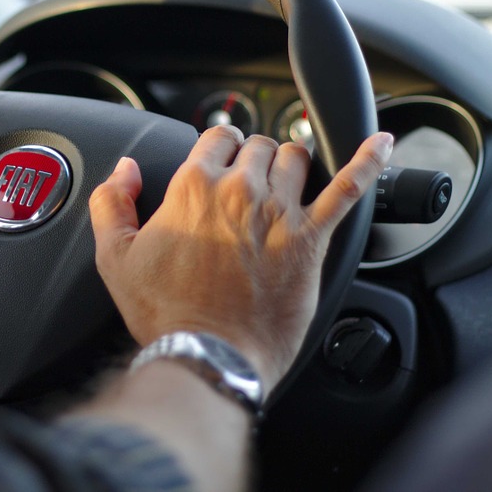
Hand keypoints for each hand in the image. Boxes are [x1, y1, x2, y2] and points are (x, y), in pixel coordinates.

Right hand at [88, 127, 392, 392]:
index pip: (216, 137)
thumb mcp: (115, 255)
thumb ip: (111, 201)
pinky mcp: (311, 239)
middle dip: (253, 157)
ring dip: (290, 162)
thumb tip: (124, 170)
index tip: (219, 161)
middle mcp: (239, 190)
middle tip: (247, 182)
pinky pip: (348, 189)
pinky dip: (367, 162)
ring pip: (296, 157)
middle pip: (258, 145)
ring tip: (285, 179)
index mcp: (193, 187)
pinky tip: (380, 145)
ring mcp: (280, 212)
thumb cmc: (164, 311)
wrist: (208, 355)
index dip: (218, 147)